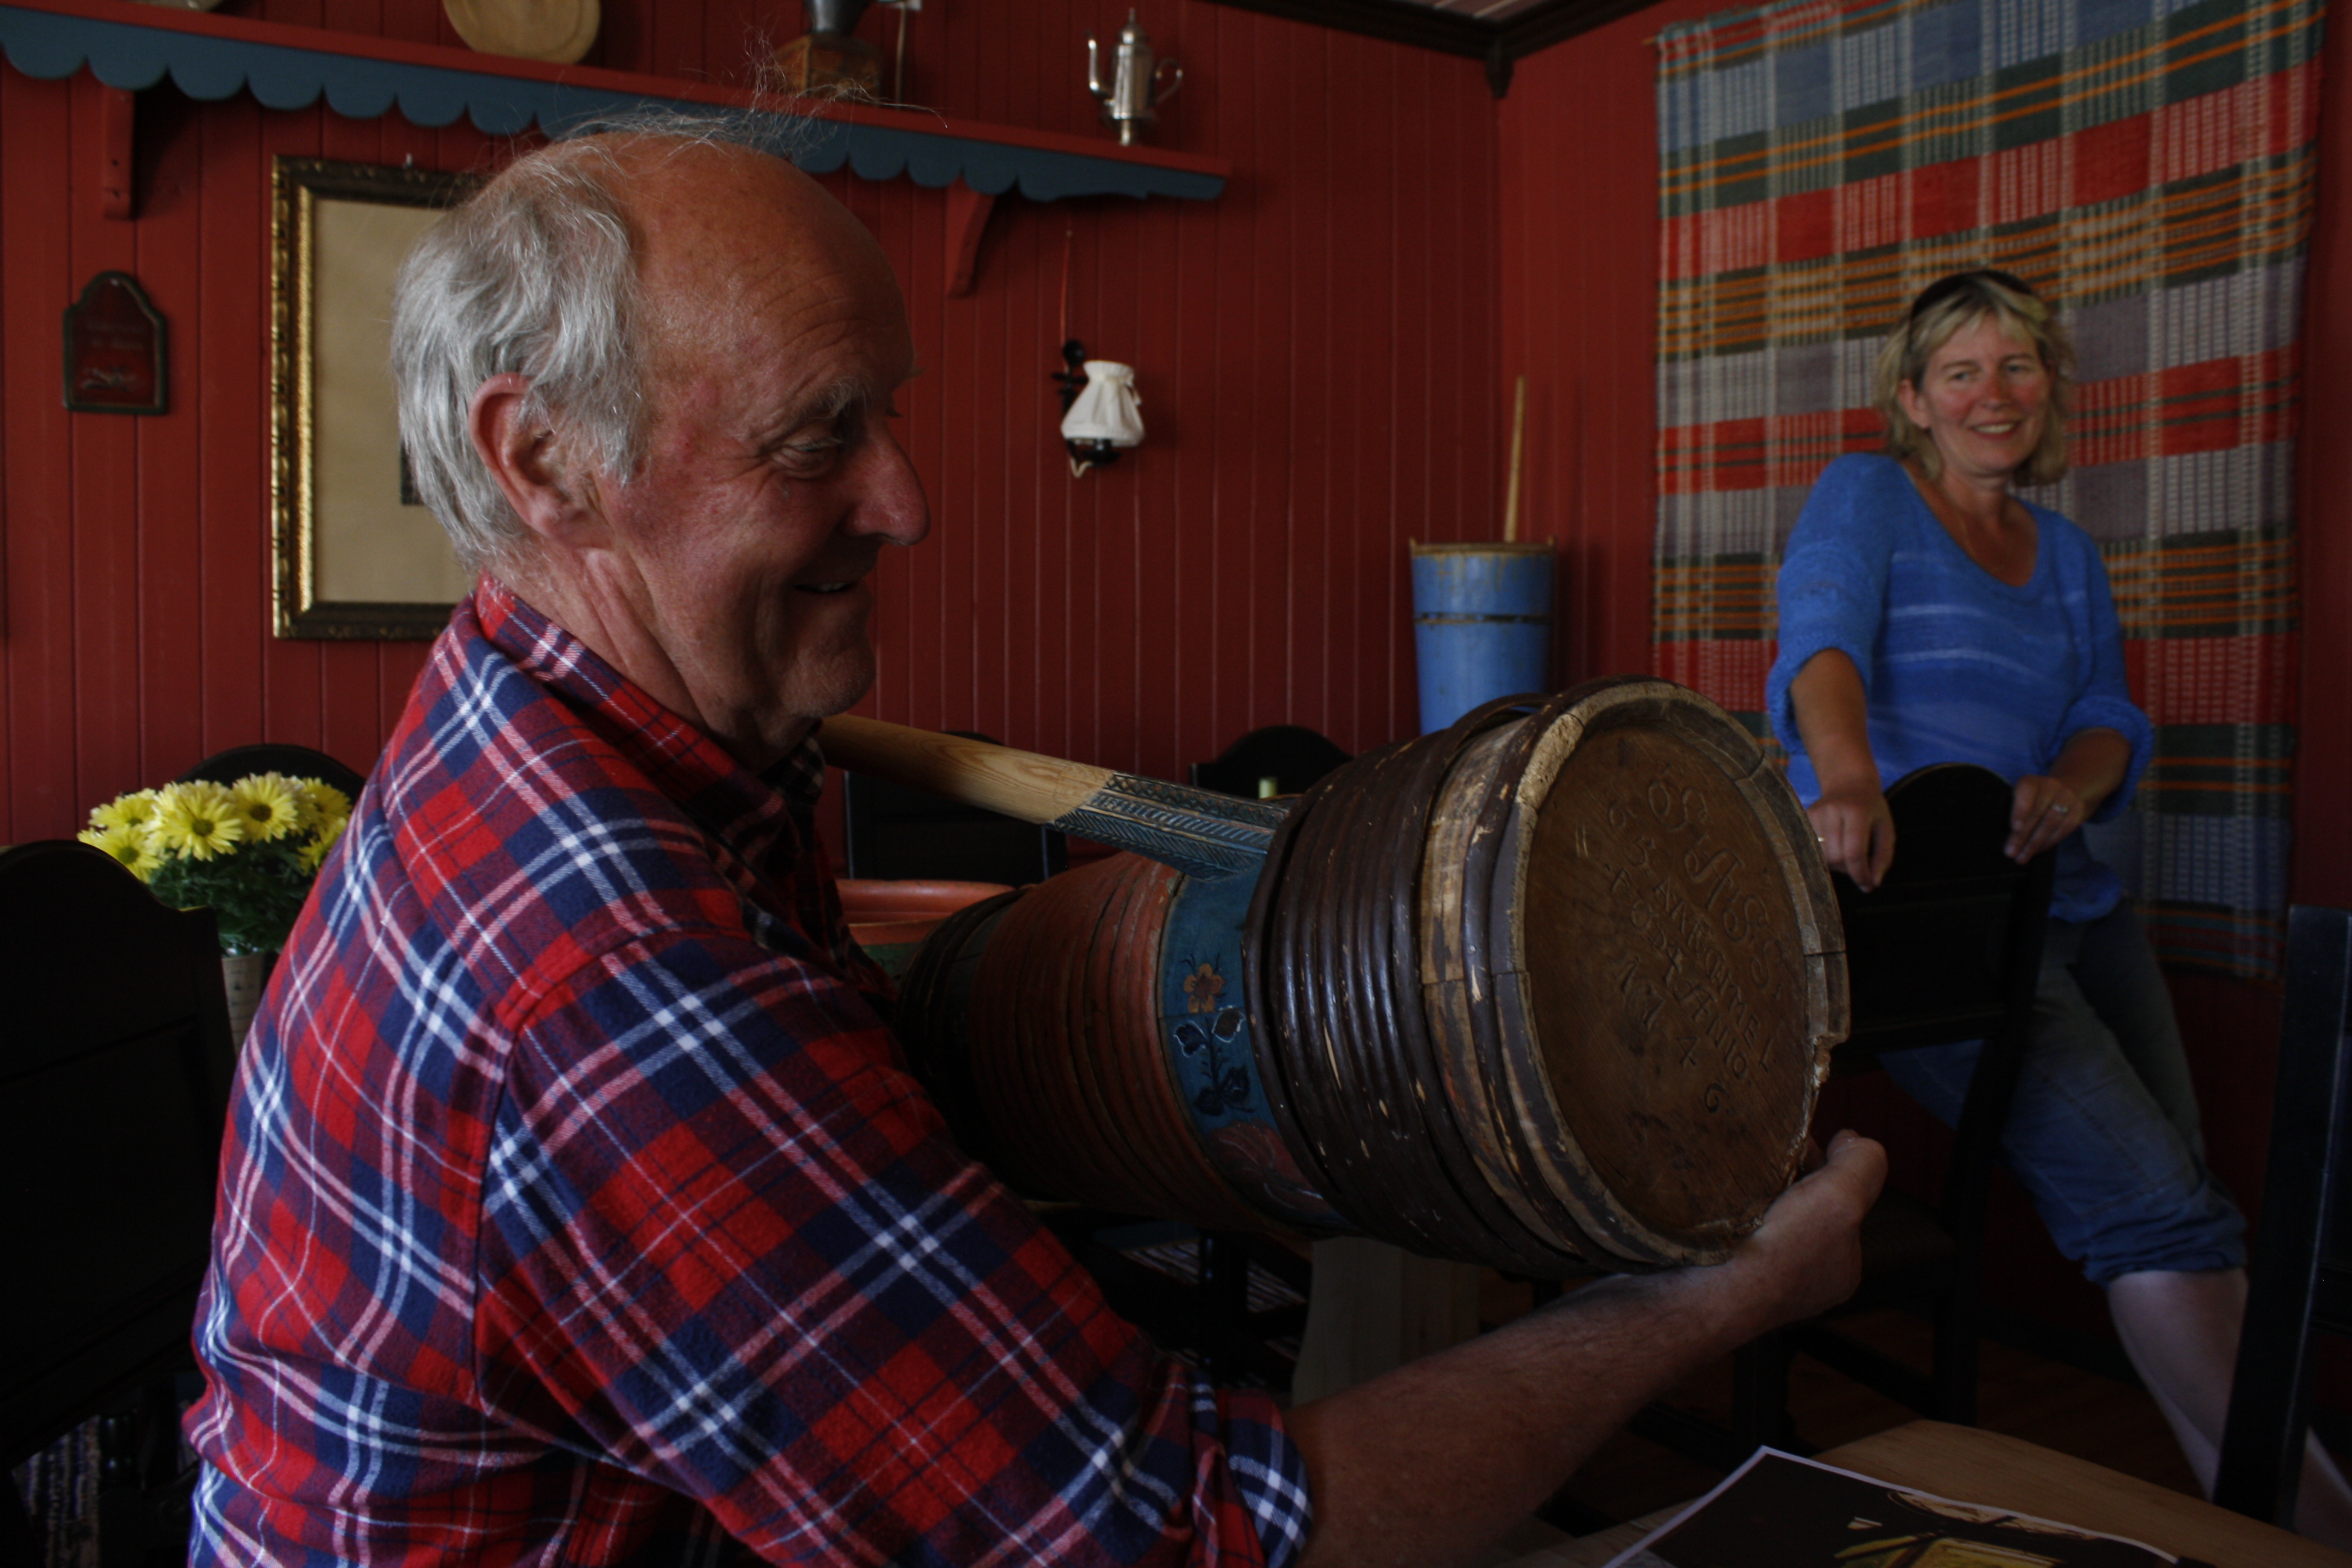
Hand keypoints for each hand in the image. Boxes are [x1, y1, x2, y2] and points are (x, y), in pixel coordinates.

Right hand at [1709, 1130, 1885, 1337]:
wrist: (1706, 1296)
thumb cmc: (1777, 1256)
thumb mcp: (1841, 1200)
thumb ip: (1861, 1166)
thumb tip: (1853, 1141)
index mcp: (1841, 1269)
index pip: (1844, 1204)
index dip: (1828, 1169)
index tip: (1802, 1153)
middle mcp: (1804, 1278)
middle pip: (1805, 1207)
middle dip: (1790, 1180)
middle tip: (1766, 1161)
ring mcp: (1759, 1279)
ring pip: (1766, 1216)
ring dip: (1755, 1192)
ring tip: (1739, 1176)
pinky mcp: (1720, 1271)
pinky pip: (1731, 1226)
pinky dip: (1726, 1207)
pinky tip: (1718, 1198)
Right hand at [1807, 782, 1894, 892]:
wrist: (1849, 783)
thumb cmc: (1871, 810)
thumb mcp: (1886, 830)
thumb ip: (1882, 857)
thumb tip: (1871, 884)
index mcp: (1856, 812)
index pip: (1854, 852)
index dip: (1860, 874)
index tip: (1867, 885)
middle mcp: (1832, 811)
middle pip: (1835, 857)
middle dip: (1849, 869)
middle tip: (1859, 866)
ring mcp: (1815, 813)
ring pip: (1821, 856)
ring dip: (1836, 865)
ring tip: (1847, 854)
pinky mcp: (1804, 817)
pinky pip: (1812, 849)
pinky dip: (1825, 855)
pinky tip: (1834, 846)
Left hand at [2005, 773, 2084, 861]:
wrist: (2068, 788)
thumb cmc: (2035, 798)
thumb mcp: (2022, 796)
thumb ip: (2014, 809)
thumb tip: (2006, 835)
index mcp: (2032, 781)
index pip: (2026, 793)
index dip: (2020, 809)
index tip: (2015, 827)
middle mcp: (2051, 786)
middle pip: (2036, 813)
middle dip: (2022, 835)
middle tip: (2011, 852)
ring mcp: (2067, 797)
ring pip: (2051, 823)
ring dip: (2035, 843)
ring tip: (2023, 857)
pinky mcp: (2078, 809)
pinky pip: (2064, 828)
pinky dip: (2050, 842)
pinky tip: (2039, 850)